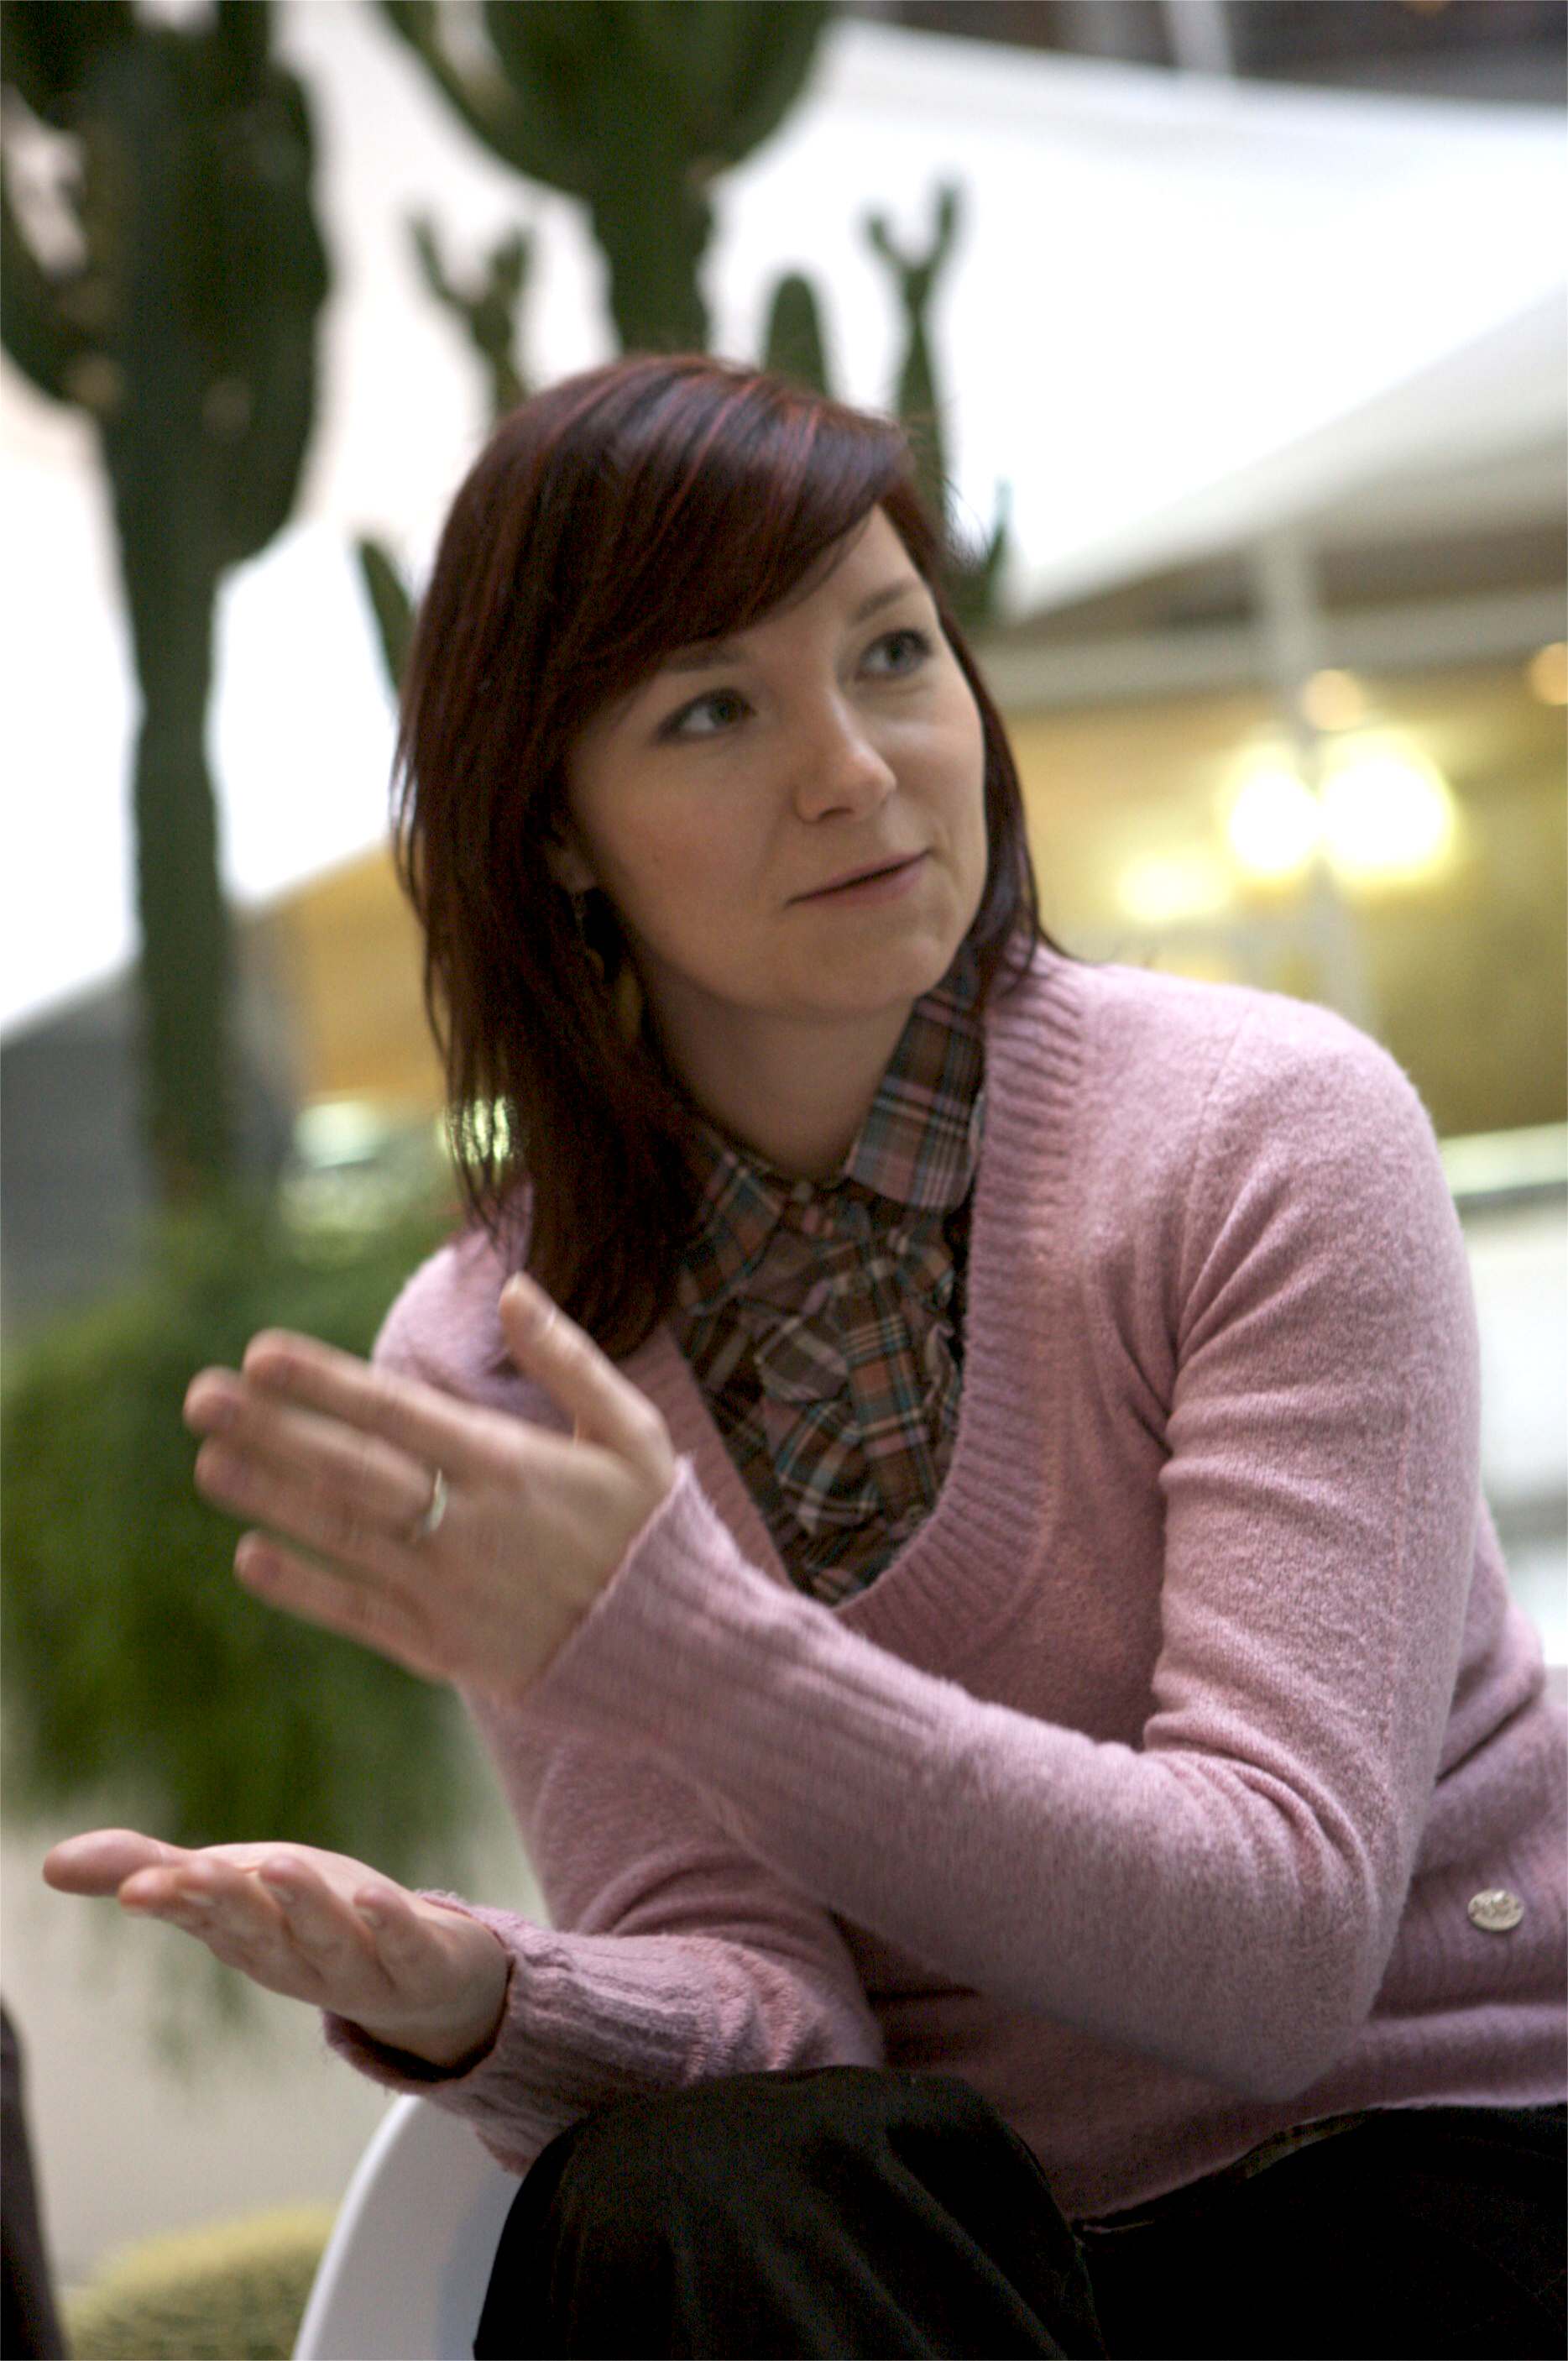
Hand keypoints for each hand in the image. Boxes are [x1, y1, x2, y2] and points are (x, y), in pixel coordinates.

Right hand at [42, 1830, 510, 2067]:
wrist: (424, 1980)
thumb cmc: (313, 1922)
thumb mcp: (235, 1887)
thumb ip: (152, 1869)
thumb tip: (50, 1862)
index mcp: (246, 1936)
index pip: (202, 1912)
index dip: (172, 1895)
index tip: (137, 1883)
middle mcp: (294, 1957)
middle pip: (256, 1927)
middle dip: (225, 1899)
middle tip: (194, 1871)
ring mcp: (357, 1965)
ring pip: (326, 1935)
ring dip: (303, 1903)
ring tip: (280, 1864)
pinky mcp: (417, 1961)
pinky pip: (403, 1944)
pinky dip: (388, 1921)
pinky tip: (372, 1895)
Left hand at [183, 1270, 675, 1701]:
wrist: (681, 1653)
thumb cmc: (653, 1530)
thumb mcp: (633, 1433)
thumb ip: (570, 1360)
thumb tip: (516, 1290)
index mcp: (511, 1465)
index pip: (396, 1413)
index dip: (323, 1384)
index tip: (259, 1354)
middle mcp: (469, 1527)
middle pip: (350, 1471)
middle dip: (270, 1431)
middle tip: (199, 1398)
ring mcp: (450, 1593)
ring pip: (342, 1538)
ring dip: (269, 1499)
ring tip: (208, 1463)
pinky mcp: (446, 1651)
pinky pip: (359, 1615)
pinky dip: (304, 1587)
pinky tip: (251, 1557)